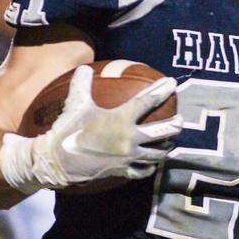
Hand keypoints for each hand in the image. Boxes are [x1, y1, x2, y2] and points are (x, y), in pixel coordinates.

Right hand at [27, 66, 182, 187]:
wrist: (57, 161)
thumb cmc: (68, 129)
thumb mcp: (75, 103)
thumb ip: (82, 83)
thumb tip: (85, 68)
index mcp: (120, 119)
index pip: (146, 102)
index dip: (160, 91)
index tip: (172, 83)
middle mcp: (129, 139)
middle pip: (161, 132)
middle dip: (175, 125)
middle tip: (181, 120)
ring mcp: (127, 157)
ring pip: (156, 154)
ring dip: (166, 147)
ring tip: (171, 142)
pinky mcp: (121, 171)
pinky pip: (142, 171)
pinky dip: (149, 167)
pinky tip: (152, 164)